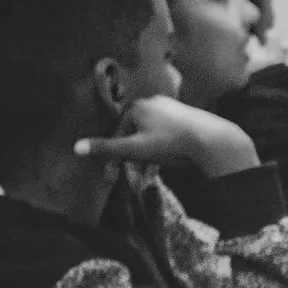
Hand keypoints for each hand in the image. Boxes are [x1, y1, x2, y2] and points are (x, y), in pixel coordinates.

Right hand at [76, 94, 259, 176]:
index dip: (114, 158)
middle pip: (135, 136)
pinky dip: (162, 153)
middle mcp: (154, 103)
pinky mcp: (187, 119)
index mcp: (138, 107)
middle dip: (133, 162)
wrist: (212, 140)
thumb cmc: (170, 143)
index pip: (118, 133)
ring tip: (148, 180)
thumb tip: (75, 147)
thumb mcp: (134, 149)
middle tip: (133, 183)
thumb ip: (107, 148)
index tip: (113, 179)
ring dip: (147, 161)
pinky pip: (167, 137)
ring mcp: (172, 109)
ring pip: (152, 139)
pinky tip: (163, 169)